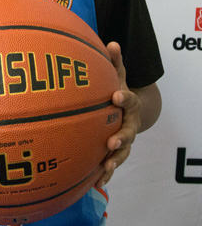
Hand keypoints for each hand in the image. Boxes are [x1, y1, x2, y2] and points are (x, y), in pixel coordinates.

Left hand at [96, 41, 140, 187]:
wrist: (128, 109)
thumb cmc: (117, 89)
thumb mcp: (117, 74)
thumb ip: (114, 61)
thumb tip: (111, 43)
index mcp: (129, 103)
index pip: (130, 100)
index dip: (125, 98)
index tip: (116, 96)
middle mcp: (130, 123)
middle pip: (129, 131)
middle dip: (121, 137)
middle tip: (111, 141)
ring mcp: (124, 139)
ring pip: (123, 152)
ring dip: (115, 160)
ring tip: (105, 168)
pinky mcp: (116, 151)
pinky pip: (112, 164)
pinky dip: (106, 174)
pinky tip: (96, 182)